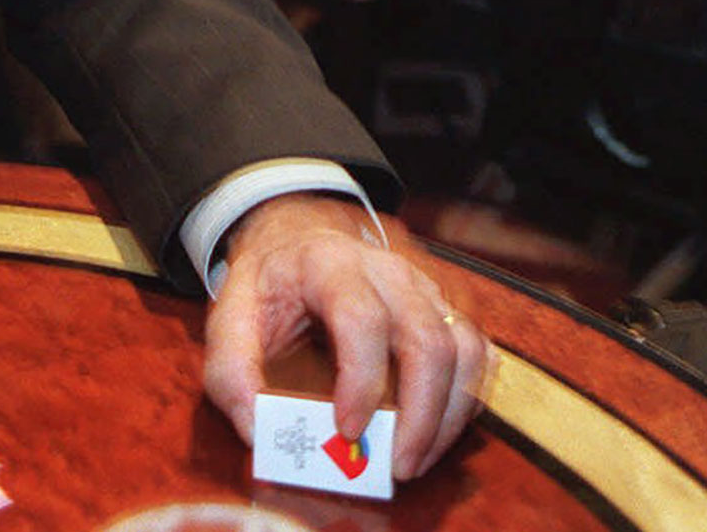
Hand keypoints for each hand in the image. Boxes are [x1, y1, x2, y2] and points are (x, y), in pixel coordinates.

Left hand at [203, 195, 490, 479]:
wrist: (298, 239)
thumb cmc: (268, 287)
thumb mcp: (229, 318)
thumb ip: (232, 374)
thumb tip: (258, 431)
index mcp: (329, 264)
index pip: (361, 318)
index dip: (362, 380)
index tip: (347, 431)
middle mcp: (388, 270)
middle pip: (427, 339)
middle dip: (420, 414)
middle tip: (397, 467)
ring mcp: (423, 288)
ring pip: (463, 348)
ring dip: (448, 414)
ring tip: (417, 459)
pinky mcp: (444, 309)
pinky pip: (478, 355)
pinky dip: (467, 399)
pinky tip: (436, 431)